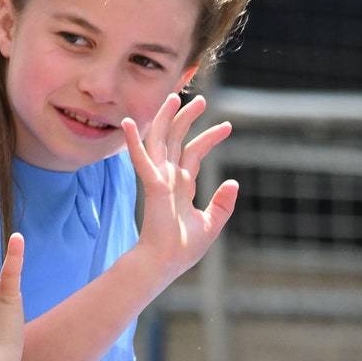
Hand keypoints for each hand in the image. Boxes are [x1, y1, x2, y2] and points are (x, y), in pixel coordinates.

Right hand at [125, 93, 237, 286]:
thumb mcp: (211, 223)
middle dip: (187, 118)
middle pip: (176, 140)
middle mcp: (168, 178)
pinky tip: (128, 123)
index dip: (210, 138)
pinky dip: (133, 141)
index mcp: (181, 186)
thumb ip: (222, 203)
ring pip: (159, 141)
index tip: (228, 126)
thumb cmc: (183, 249)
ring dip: (165, 118)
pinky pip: (142, 159)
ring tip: (175, 97)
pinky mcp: (152, 185)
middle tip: (201, 100)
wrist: (166, 263)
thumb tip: (233, 182)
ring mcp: (159, 180)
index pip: (194, 153)